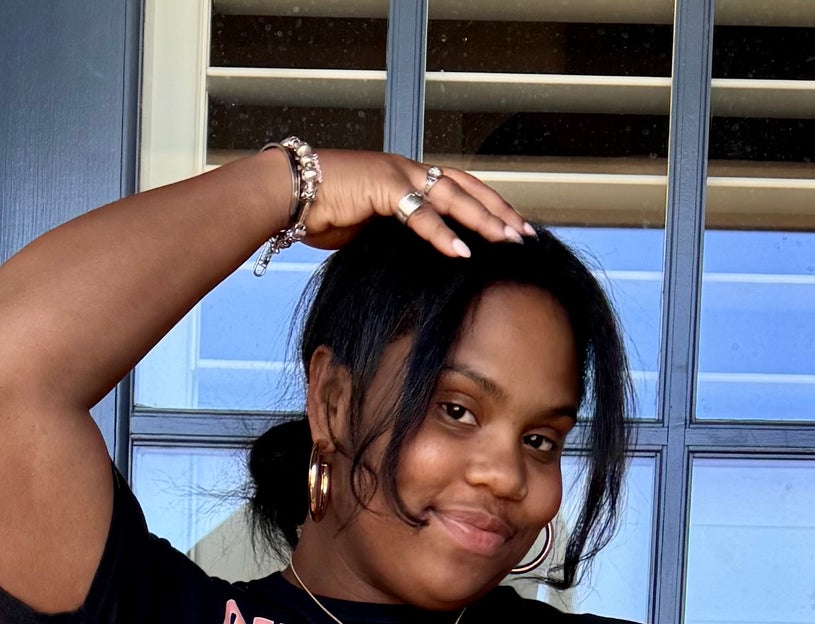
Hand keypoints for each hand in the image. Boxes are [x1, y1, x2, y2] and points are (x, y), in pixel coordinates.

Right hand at [285, 150, 533, 259]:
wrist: (288, 194)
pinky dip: (442, 233)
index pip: (459, 189)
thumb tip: (414, 261)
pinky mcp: (382, 187)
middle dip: (499, 211)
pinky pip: (419, 213)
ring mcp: (397, 175)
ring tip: (507, 241)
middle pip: (467, 187)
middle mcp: (409, 170)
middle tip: (526, 235)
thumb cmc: (322, 213)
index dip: (488, 207)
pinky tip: (462, 251)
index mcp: (408, 178)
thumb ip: (396, 236)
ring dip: (483, 220)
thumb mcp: (370, 228)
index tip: (512, 229)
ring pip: (453, 195)